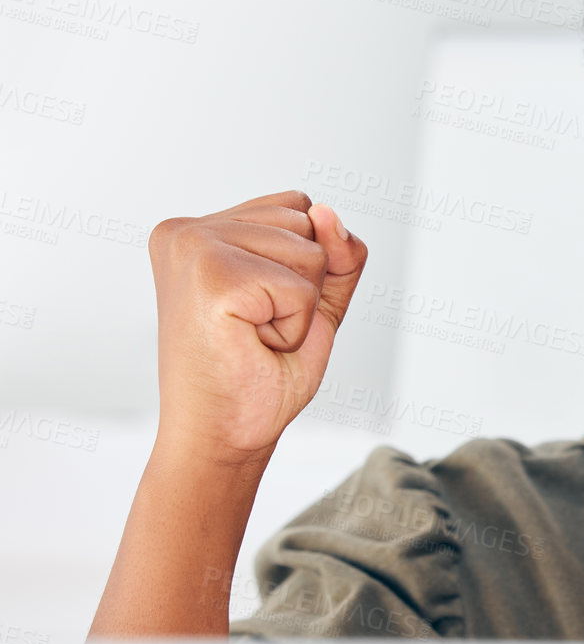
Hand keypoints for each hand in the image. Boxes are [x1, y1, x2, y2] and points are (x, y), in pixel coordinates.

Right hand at [149, 189, 367, 464]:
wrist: (223, 437)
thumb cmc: (259, 374)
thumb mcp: (315, 301)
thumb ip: (335, 253)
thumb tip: (328, 212)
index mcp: (198, 229)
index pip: (298, 206)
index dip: (303, 267)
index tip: (259, 309)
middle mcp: (187, 230)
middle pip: (307, 222)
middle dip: (303, 286)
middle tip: (256, 330)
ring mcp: (194, 248)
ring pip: (310, 251)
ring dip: (299, 308)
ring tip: (252, 337)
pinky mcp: (212, 277)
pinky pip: (302, 288)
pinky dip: (293, 326)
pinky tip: (252, 345)